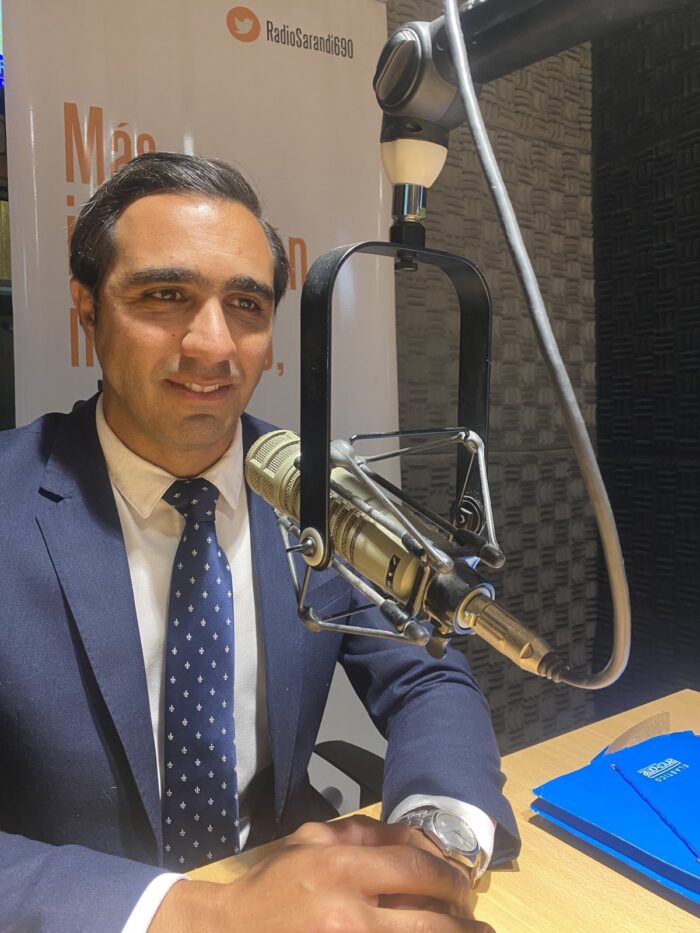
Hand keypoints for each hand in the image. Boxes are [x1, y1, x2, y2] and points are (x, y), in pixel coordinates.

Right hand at [149, 815, 494, 931]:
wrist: (228, 931)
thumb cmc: (273, 882)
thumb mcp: (311, 839)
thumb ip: (362, 832)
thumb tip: (415, 838)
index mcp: (341, 867)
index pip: (415, 865)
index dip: (448, 874)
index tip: (462, 882)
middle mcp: (349, 914)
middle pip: (429, 920)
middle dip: (462, 920)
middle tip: (476, 921)